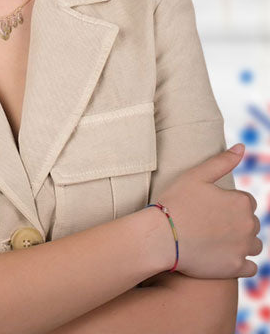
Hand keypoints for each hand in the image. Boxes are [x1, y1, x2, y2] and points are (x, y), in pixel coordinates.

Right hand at [156, 143, 260, 278]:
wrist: (161, 236)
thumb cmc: (175, 202)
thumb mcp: (196, 175)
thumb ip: (222, 161)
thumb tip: (242, 146)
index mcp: (241, 201)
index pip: (245, 201)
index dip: (227, 203)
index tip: (209, 206)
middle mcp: (249, 225)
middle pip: (251, 223)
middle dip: (235, 222)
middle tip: (208, 223)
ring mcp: (244, 248)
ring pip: (253, 245)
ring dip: (241, 242)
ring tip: (215, 239)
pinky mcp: (236, 268)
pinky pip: (250, 267)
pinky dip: (240, 262)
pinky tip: (222, 256)